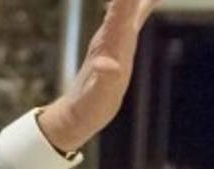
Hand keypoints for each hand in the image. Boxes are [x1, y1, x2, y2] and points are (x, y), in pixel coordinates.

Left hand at [37, 0, 160, 151]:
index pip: (122, 5)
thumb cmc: (88, 106)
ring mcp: (116, 33)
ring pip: (130, 0)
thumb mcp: (98, 97)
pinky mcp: (120, 40)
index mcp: (111, 40)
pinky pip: (136, 10)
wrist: (77, 112)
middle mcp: (112, 30)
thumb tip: (107, 66)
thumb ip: (103, 80)